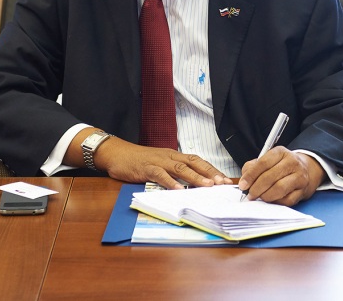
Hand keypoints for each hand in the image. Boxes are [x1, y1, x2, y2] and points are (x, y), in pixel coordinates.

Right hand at [92, 136, 230, 187]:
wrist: (117, 153)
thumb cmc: (139, 161)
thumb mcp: (160, 164)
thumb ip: (174, 172)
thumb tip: (191, 184)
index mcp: (175, 155)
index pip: (198, 161)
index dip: (212, 169)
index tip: (226, 179)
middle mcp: (170, 156)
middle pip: (194, 162)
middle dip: (210, 172)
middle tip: (223, 182)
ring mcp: (158, 161)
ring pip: (180, 168)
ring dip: (195, 177)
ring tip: (208, 185)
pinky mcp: (146, 168)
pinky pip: (160, 174)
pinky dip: (170, 182)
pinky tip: (178, 189)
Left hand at [237, 147, 324, 205]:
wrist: (304, 170)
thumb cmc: (280, 167)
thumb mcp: (266, 161)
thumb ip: (252, 168)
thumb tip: (244, 181)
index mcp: (281, 152)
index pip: (263, 163)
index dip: (251, 176)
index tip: (243, 185)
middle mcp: (292, 162)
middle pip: (270, 177)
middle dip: (256, 188)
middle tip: (250, 194)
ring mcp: (299, 176)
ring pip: (279, 189)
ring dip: (266, 196)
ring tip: (260, 197)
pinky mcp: (303, 190)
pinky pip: (287, 200)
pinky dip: (276, 202)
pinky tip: (272, 199)